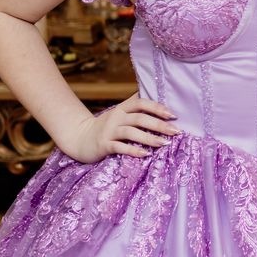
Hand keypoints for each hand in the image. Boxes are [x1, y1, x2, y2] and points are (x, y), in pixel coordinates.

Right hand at [59, 94, 180, 163]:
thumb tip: (161, 102)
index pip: (141, 103)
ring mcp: (109, 131)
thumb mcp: (120, 114)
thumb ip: (136, 108)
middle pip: (140, 118)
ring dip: (149, 138)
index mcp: (122, 108)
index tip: (173, 115)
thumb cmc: (108, 127)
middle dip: (159, 124)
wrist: (80, 138)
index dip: (157, 108)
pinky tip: (146, 154)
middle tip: (176, 131)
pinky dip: (134, 150)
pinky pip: (120, 147)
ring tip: (164, 143)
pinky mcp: (104, 145)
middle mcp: (116, 117)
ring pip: (131, 132)